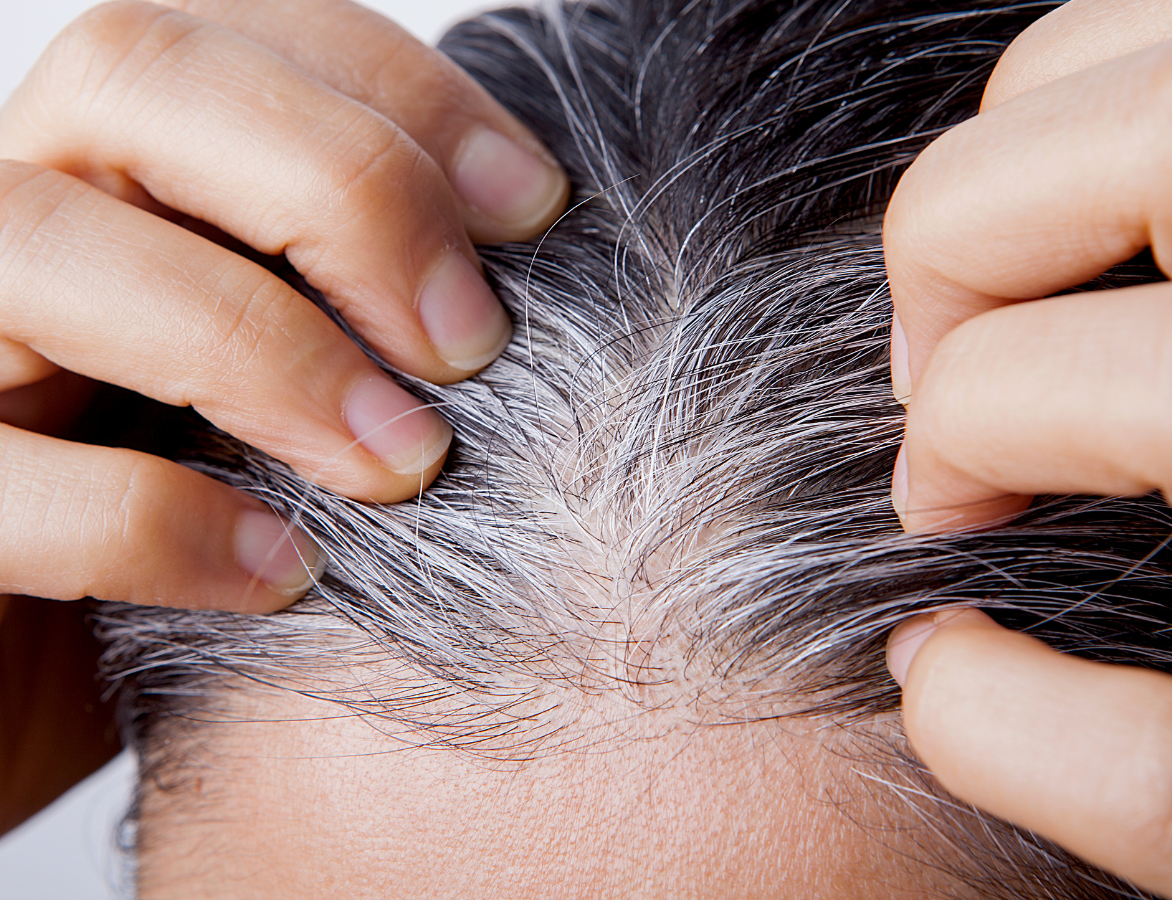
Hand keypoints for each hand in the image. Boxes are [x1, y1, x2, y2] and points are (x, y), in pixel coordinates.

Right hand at [0, 0, 568, 611]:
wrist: (50, 673)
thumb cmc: (204, 512)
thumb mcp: (291, 380)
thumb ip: (358, 301)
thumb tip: (523, 254)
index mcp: (111, 168)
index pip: (241, 32)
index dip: (403, 96)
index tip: (535, 210)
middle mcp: (14, 218)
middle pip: (132, 77)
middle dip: (341, 189)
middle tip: (469, 340)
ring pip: (40, 245)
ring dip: (259, 346)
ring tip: (402, 463)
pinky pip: (2, 481)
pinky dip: (159, 520)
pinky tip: (283, 573)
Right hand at [884, 2, 1171, 897]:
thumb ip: (1090, 764)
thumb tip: (929, 661)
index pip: (1008, 384)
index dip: (939, 463)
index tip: (953, 517)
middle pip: (1006, 171)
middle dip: (931, 296)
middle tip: (960, 403)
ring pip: (1084, 56)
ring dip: (1011, 186)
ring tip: (1044, 298)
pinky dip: (1115, 108)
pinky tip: (1147, 225)